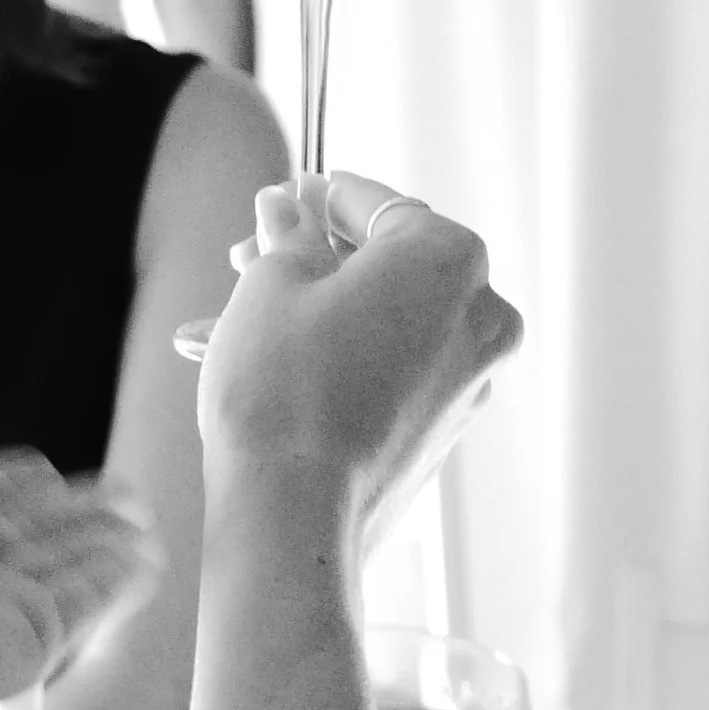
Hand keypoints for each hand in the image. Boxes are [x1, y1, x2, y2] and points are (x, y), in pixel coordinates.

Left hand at [0, 336, 158, 709]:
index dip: (2, 480)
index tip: (44, 467)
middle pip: (13, 535)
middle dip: (66, 514)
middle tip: (118, 494)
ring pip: (51, 572)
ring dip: (100, 546)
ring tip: (147, 524)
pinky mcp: (17, 646)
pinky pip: (76, 611)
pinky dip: (115, 587)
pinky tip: (147, 564)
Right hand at [199, 172, 521, 530]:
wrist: (294, 515)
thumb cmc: (283, 386)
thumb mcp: (273, 282)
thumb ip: (290, 231)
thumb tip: (287, 203)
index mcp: (450, 256)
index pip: (377, 203)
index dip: (320, 196)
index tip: (285, 195)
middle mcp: (481, 315)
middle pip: (384, 265)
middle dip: (310, 259)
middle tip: (245, 255)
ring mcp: (470, 377)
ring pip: (382, 321)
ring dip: (311, 312)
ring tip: (227, 318)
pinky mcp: (445, 427)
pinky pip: (390, 368)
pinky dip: (337, 356)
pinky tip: (267, 362)